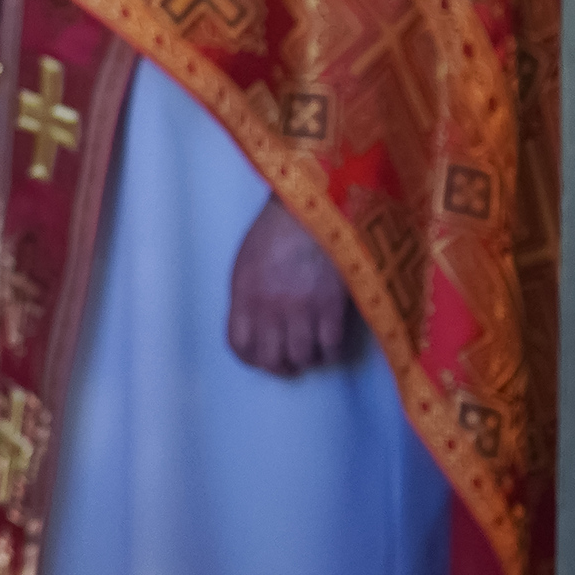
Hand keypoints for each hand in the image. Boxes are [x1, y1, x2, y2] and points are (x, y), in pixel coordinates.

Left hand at [226, 194, 356, 375]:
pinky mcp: (332, 308)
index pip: (240, 347)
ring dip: (309, 359)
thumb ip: (248, 296)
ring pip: (303, 358)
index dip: (253, 359)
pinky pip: (332, 348)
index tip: (264, 357)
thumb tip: (257, 323)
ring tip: (316, 349)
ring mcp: (301, 311)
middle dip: (282, 367)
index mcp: (244, 297)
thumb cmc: (277, 228)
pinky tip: (334, 341)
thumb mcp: (247, 263)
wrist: (313, 207)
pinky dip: (333, 351)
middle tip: (293, 361)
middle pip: (271, 360)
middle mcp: (269, 310)